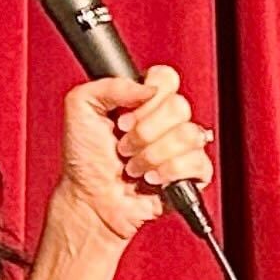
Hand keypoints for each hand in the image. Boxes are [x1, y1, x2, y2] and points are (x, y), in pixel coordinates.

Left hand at [51, 65, 213, 243]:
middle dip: (144, 132)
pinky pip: (198, 162)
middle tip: (124, 146)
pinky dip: (169, 172)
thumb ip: (110, 84)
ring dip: (152, 155)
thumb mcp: (80, 107)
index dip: (147, 98)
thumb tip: (148, 88)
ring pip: (189, 134)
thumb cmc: (84, 161)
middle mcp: (165, 121)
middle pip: (179, 106)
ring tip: (134, 166)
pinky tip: (152, 179)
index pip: (166, 79)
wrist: (90, 200)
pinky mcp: (191, 174)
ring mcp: (181, 147)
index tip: (123, 118)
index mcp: (144, 101)